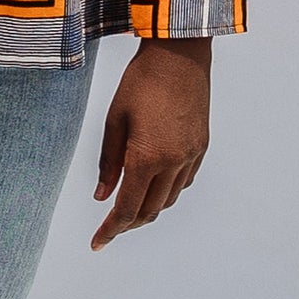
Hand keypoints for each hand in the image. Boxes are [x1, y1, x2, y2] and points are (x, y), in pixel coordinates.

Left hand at [92, 37, 210, 249]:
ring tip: (129, 208)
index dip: (111, 230)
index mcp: (147, 157)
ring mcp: (191, 156)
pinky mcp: (202, 146)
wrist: (180, 55)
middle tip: (110, 227)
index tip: (97, 243)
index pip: (126, 208)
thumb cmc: (140, 82)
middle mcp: (173, 162)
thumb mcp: (114, 120)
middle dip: (128, 224)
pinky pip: (183, 182)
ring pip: (169, 200)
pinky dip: (167, 192)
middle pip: (150, 210)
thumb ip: (108, 162)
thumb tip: (102, 196)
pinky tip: (154, 185)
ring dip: (148, 209)